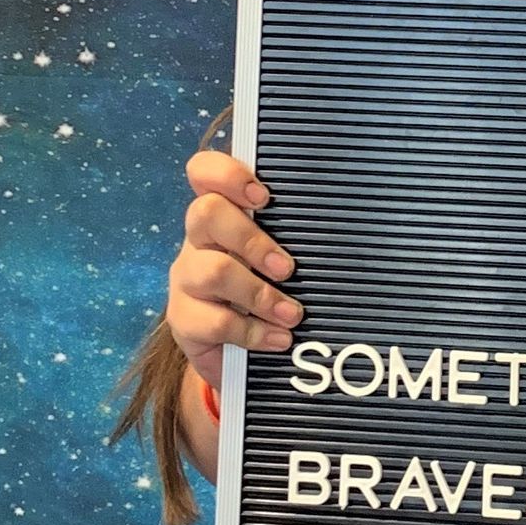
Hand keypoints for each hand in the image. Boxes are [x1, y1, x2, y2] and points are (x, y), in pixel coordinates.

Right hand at [166, 148, 300, 388]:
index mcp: (220, 213)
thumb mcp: (276, 257)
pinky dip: (254, 331)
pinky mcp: (183, 318)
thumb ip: (292, 238)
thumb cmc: (265, 289)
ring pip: (213, 271)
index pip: (203, 171)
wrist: (235, 353)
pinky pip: (215, 321)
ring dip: (260, 294)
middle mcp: (198, 239)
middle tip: (287, 268)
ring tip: (292, 314)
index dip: (226, 175)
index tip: (263, 196)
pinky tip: (277, 338)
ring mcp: (187, 278)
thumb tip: (342, 233)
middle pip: (206, 213)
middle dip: (251, 239)